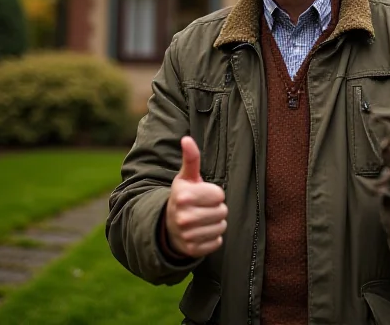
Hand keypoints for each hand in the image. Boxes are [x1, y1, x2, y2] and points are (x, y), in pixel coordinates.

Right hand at [165, 136, 227, 257]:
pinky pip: (217, 242)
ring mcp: (187, 235)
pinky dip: (212, 238)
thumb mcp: (185, 178)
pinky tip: (200, 232)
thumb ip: (191, 158)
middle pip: (222, 212)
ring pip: (221, 227)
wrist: (167, 226)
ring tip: (202, 220)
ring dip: (215, 223)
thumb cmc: (183, 197)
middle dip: (216, 209)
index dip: (214, 194)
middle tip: (202, 208)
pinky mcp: (192, 250)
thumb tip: (187, 139)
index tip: (202, 195)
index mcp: (183, 196)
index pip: (220, 195)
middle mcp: (183, 217)